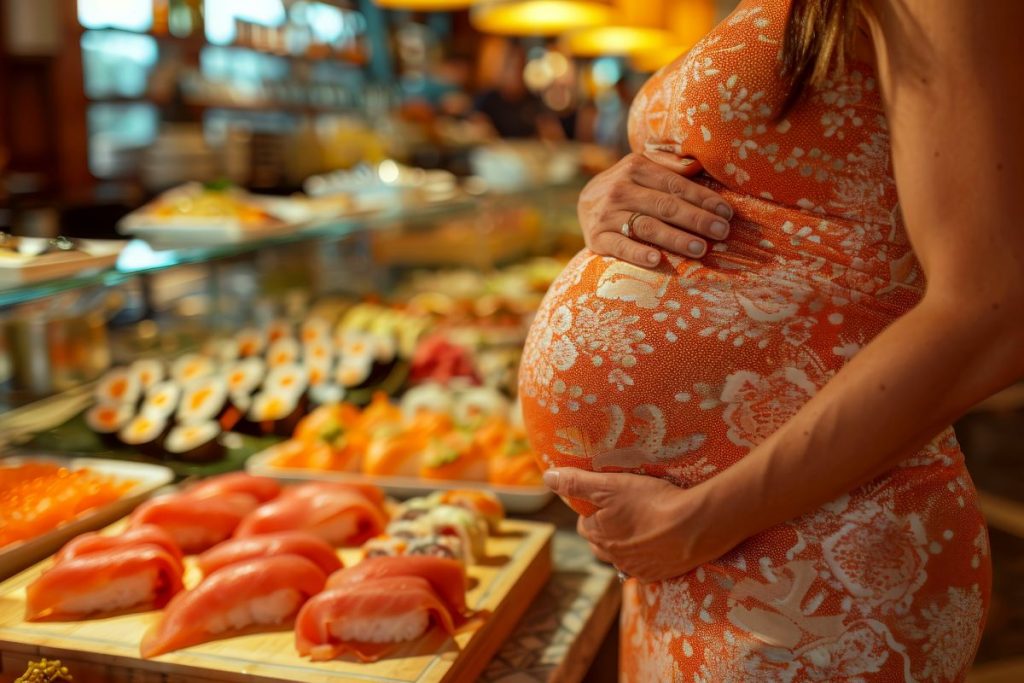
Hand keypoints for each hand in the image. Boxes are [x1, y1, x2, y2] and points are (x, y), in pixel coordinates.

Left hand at [544, 465, 734, 581]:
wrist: (695, 526)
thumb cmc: (650, 501)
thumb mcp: (609, 484)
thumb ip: (577, 482)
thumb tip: (547, 477)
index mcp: (597, 535)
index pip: (584, 524)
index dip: (591, 510)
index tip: (604, 499)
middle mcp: (613, 557)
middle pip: (600, 544)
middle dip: (605, 530)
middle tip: (620, 513)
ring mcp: (636, 568)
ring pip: (621, 558)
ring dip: (624, 546)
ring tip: (638, 529)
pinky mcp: (659, 575)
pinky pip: (645, 568)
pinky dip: (646, 557)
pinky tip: (657, 544)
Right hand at [577, 151, 733, 267]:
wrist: (583, 204)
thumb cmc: (626, 186)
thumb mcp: (642, 167)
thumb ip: (668, 165)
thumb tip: (696, 165)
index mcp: (635, 167)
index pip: (675, 185)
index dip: (703, 199)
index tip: (726, 213)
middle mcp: (619, 188)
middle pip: (665, 205)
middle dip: (696, 219)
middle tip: (722, 232)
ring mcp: (606, 214)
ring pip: (647, 226)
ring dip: (675, 238)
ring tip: (700, 249)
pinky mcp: (596, 238)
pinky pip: (620, 247)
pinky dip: (638, 253)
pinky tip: (657, 260)